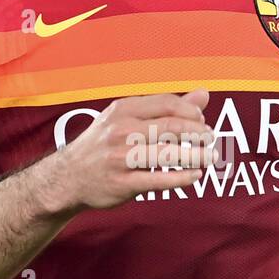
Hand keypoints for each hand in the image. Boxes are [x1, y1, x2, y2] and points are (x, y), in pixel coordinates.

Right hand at [55, 89, 213, 210]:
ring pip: (168, 154)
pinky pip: (158, 180)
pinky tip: (194, 175)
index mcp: (123, 110)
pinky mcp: (122, 183)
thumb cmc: (104, 145)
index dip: (191, 112)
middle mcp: (120, 131)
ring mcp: (121, 158)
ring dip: (196, 156)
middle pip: (171, 127)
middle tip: (210, 139)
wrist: (67, 178)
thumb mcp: (127, 119)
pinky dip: (181, 177)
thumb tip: (204, 95)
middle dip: (198, 133)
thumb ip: (166, 108)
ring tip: (210, 157)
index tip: (202, 121)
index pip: (167, 104)